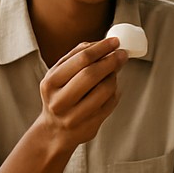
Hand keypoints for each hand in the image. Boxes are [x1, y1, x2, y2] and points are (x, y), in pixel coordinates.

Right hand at [36, 38, 126, 155]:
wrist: (55, 131)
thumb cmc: (60, 96)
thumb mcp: (59, 75)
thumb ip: (77, 56)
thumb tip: (103, 43)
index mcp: (50, 83)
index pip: (81, 59)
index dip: (101, 48)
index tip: (115, 41)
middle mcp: (60, 101)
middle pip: (91, 74)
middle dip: (111, 61)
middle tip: (122, 54)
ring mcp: (74, 116)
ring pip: (104, 90)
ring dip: (113, 77)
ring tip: (113, 72)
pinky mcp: (89, 126)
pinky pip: (110, 103)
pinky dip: (115, 92)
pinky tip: (111, 88)